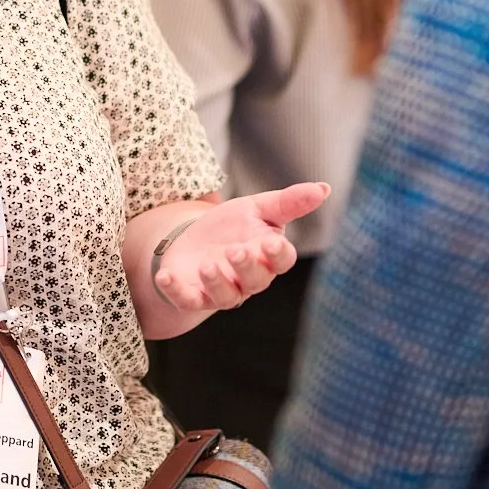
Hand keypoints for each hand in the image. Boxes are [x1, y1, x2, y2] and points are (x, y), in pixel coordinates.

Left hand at [153, 182, 330, 312]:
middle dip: (246, 267)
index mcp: (267, 257)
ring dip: (217, 282)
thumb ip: (289, 202)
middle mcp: (248, 279)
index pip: (281, 261)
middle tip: (236, 251)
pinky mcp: (192, 295)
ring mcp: (220, 290)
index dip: (276, 255)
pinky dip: (176, 290)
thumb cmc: (232, 226)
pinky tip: (165, 277)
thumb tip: (324, 188)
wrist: (194, 240)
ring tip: (208, 265)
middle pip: (255, 279)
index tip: (269, 243)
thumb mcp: (258, 208)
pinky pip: (186, 299)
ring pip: (225, 295)